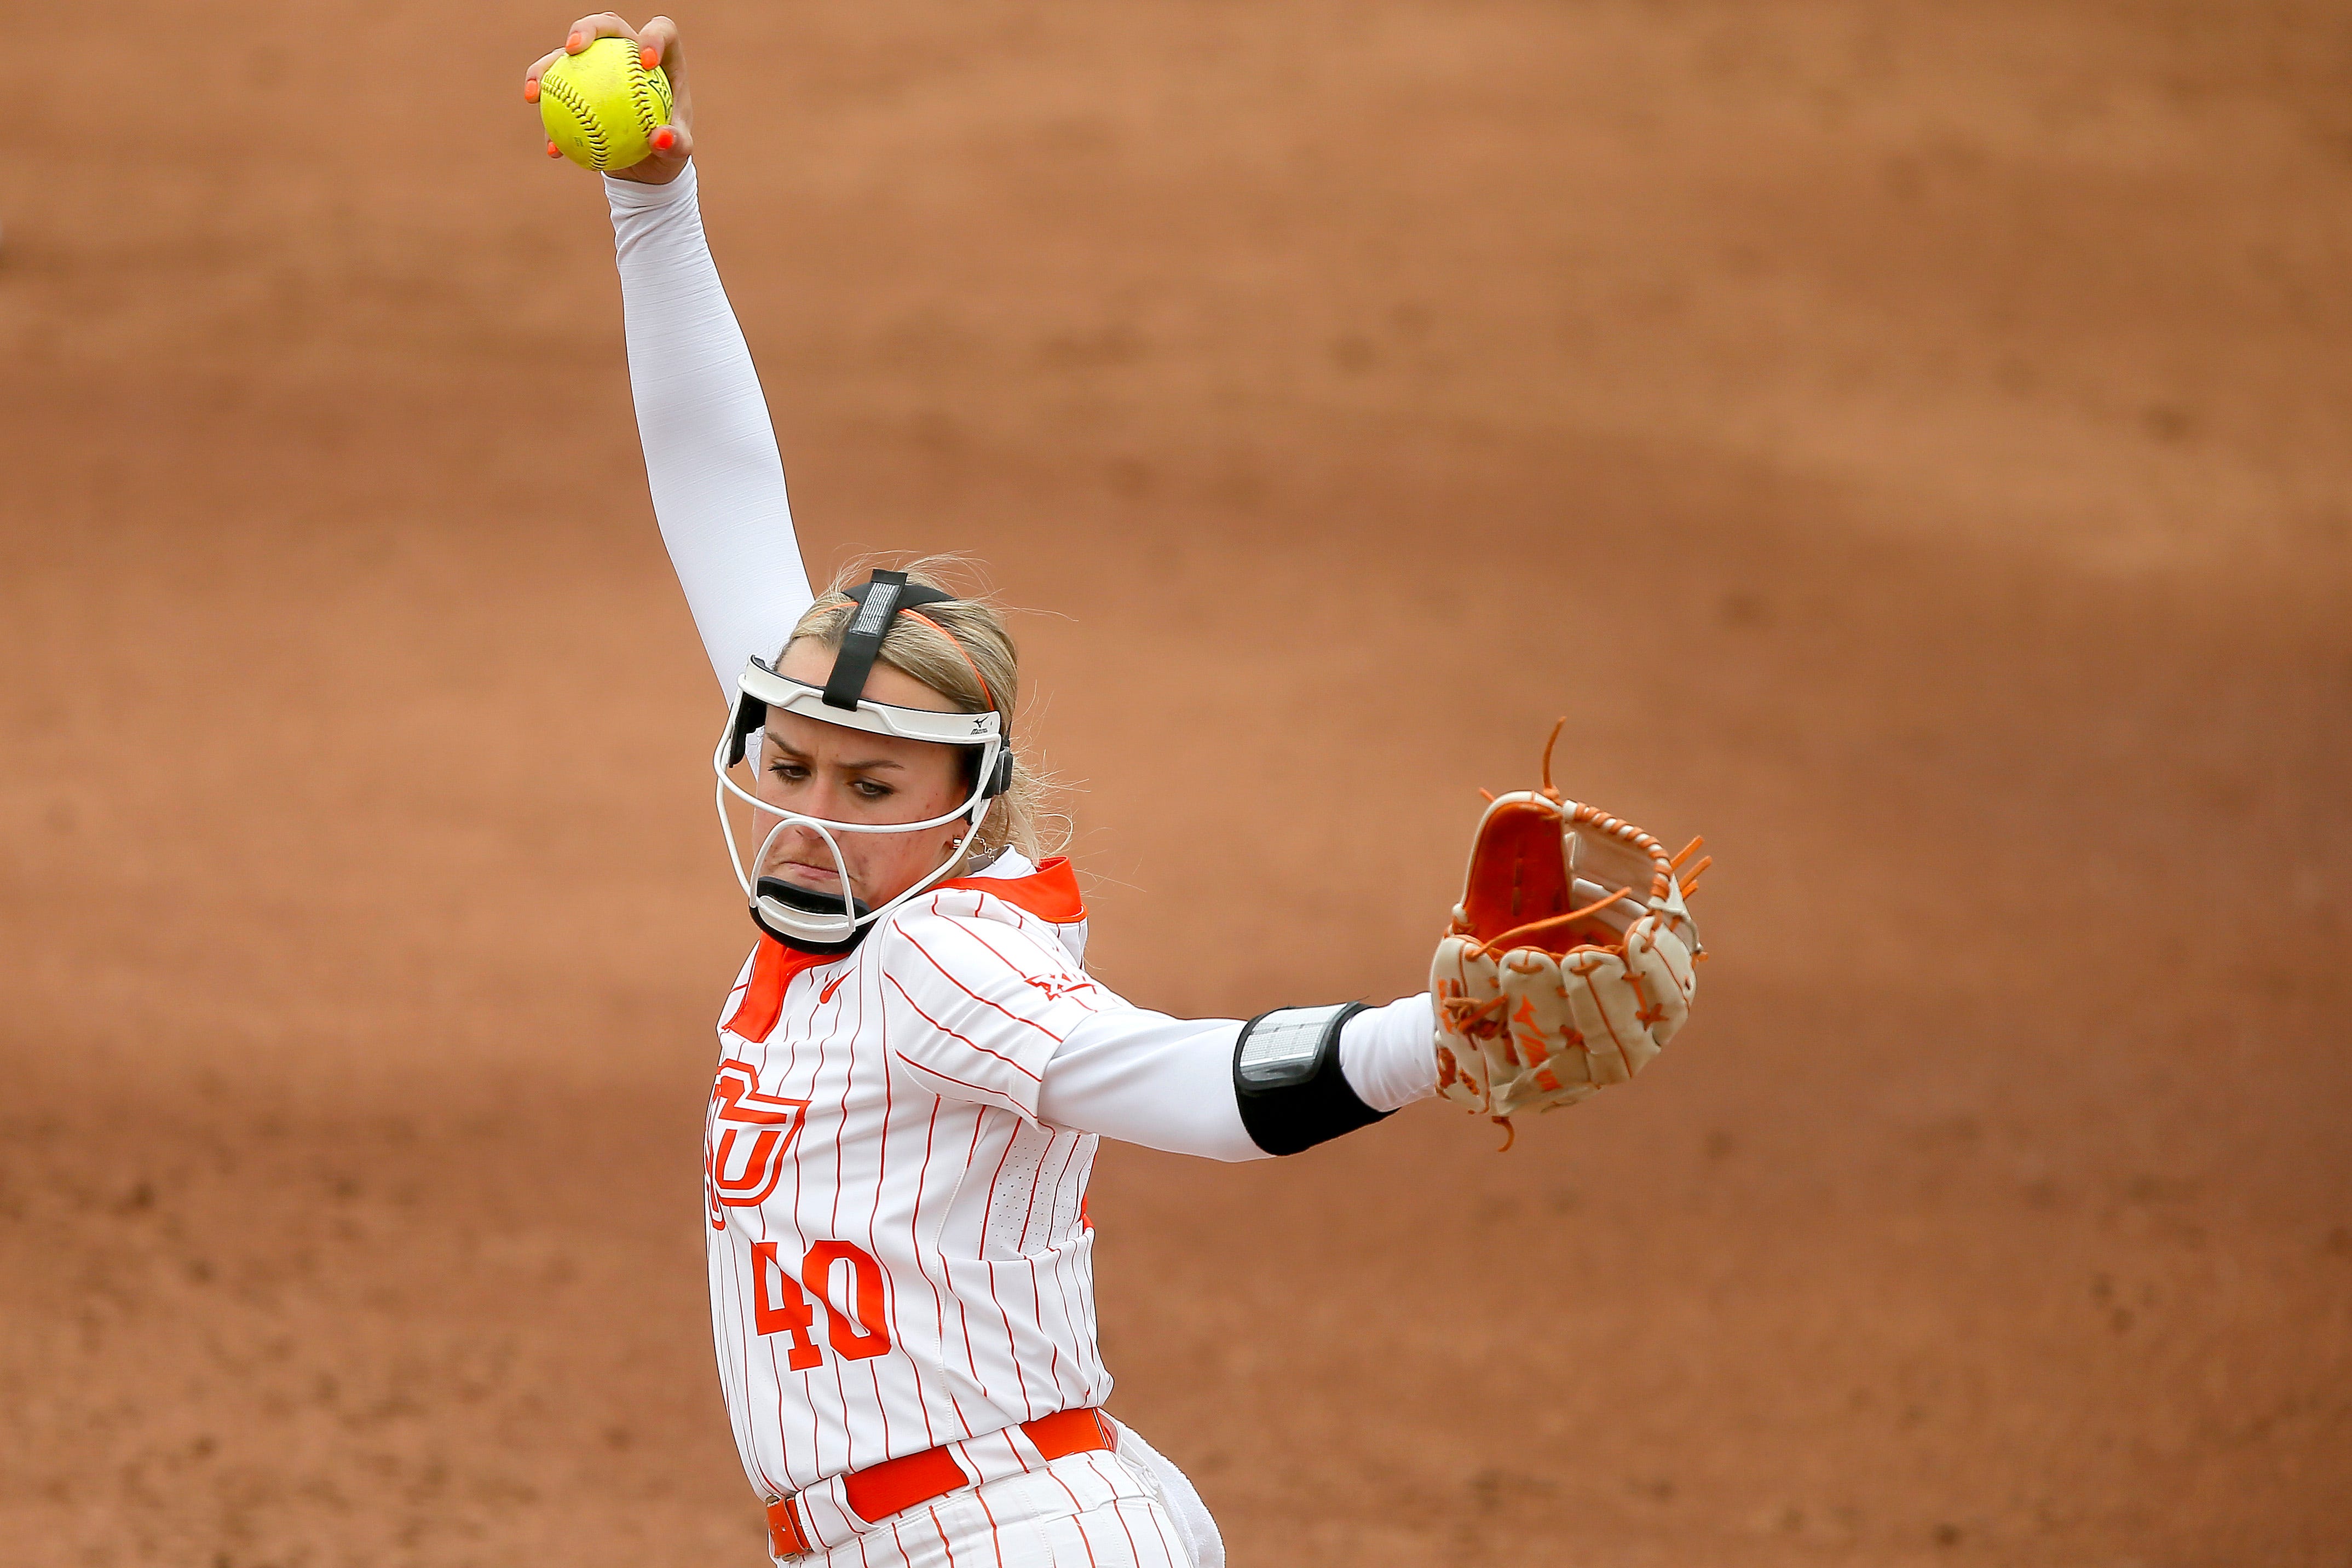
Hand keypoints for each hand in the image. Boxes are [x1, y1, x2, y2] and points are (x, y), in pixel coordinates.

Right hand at [523, 13, 695, 182]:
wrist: (648, 163)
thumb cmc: (669, 147)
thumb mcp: (679, 153)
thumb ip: (677, 145)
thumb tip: (661, 139)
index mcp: (662, 57)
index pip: (660, 31)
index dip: (653, 36)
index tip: (645, 61)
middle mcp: (627, 53)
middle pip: (606, 25)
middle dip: (586, 28)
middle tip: (572, 48)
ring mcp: (599, 66)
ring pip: (567, 53)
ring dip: (544, 67)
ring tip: (535, 94)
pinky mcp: (577, 85)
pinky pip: (556, 94)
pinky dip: (549, 119)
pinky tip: (551, 147)